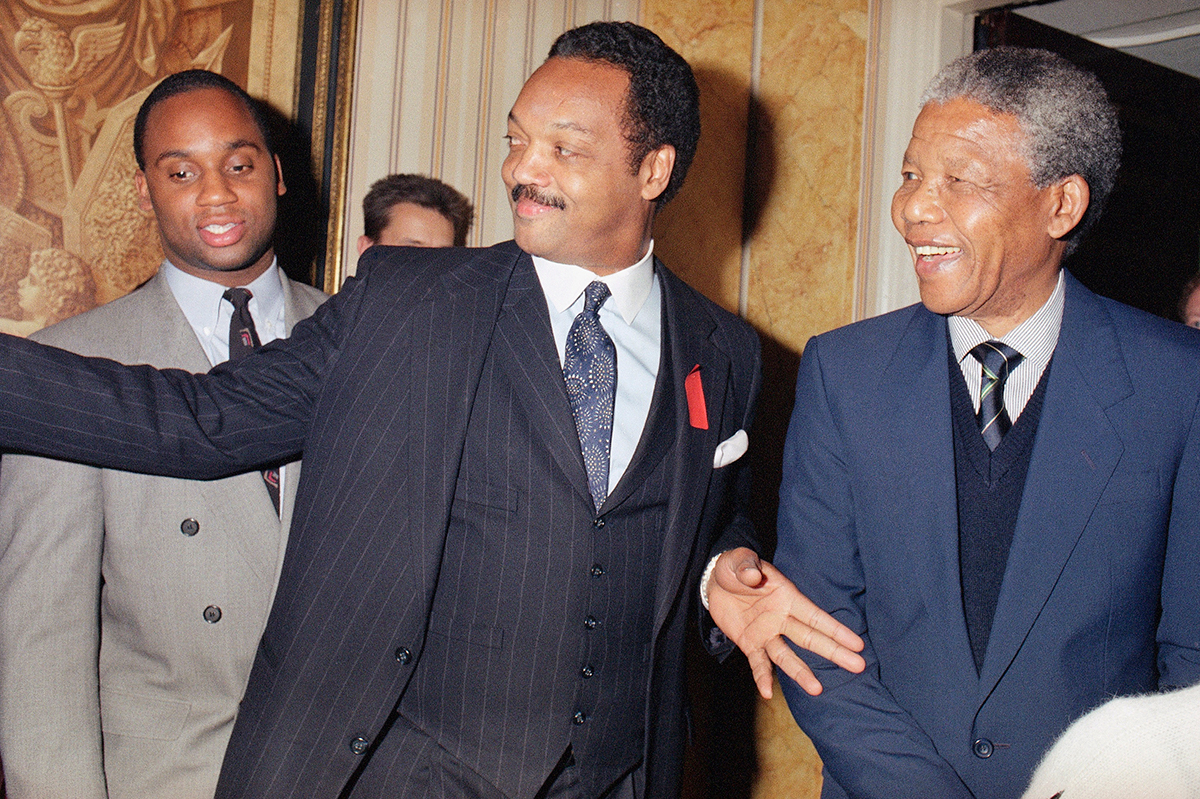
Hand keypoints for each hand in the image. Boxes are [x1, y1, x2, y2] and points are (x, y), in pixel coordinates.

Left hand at [707, 547, 864, 698]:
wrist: (715, 580)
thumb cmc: (735, 567)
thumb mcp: (739, 560)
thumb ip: (746, 566)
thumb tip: (751, 575)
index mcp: (786, 596)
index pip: (814, 616)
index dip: (835, 629)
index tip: (857, 643)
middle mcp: (781, 618)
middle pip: (810, 638)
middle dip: (833, 651)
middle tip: (858, 666)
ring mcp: (766, 633)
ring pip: (786, 656)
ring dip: (800, 672)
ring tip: (816, 689)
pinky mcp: (749, 643)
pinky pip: (757, 662)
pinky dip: (762, 677)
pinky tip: (767, 692)